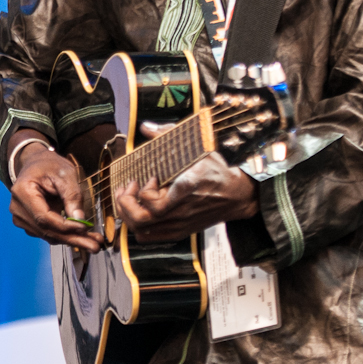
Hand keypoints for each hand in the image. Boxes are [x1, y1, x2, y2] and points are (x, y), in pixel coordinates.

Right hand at [8, 133, 106, 252]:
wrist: (37, 164)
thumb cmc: (49, 165)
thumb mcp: (65, 173)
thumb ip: (72, 195)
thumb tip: (79, 218)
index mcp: (22, 192)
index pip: (44, 217)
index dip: (65, 226)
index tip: (84, 228)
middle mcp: (17, 208)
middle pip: (46, 230)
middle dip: (72, 239)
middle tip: (95, 246)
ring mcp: (21, 217)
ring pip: (48, 235)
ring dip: (71, 240)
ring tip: (93, 242)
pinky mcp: (28, 223)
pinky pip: (48, 233)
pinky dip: (65, 236)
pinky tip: (81, 236)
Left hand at [115, 123, 259, 241]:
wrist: (236, 196)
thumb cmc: (215, 172)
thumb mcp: (197, 149)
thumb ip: (168, 134)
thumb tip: (146, 126)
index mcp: (185, 190)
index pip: (153, 203)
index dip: (143, 191)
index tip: (149, 177)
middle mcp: (180, 212)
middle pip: (141, 220)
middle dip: (125, 203)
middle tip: (128, 188)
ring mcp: (178, 225)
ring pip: (141, 230)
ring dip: (128, 213)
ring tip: (128, 198)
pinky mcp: (178, 232)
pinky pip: (149, 237)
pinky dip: (136, 226)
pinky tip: (138, 210)